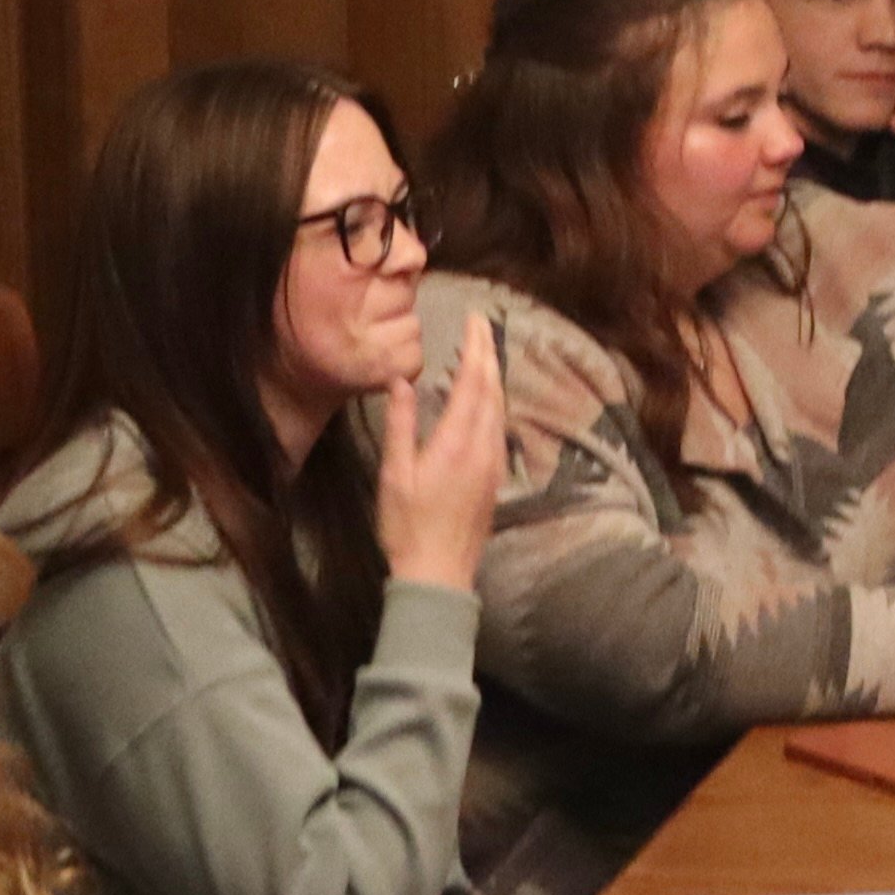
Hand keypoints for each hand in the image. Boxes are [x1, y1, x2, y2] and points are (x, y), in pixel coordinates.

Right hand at [377, 315, 506, 591]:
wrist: (439, 573)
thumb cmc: (407, 526)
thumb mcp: (394, 474)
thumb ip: (400, 424)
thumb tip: (402, 381)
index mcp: (457, 443)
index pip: (473, 382)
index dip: (475, 347)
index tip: (475, 320)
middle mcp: (483, 448)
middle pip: (492, 389)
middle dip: (488, 353)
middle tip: (481, 326)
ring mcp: (493, 463)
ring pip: (500, 408)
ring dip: (493, 376)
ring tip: (483, 352)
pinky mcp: (494, 478)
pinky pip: (499, 427)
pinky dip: (493, 402)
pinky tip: (484, 399)